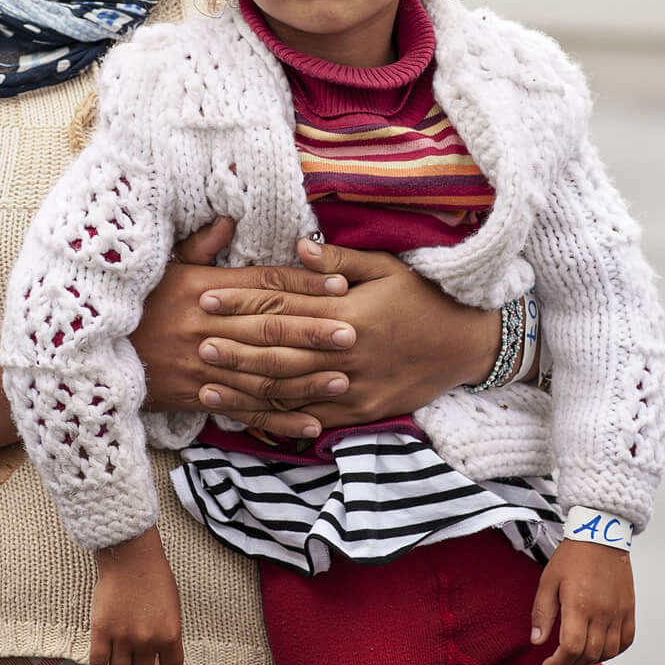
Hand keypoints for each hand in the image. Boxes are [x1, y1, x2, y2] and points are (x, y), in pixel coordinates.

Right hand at [90, 528, 183, 664]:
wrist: (131, 556)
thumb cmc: (154, 576)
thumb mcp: (172, 607)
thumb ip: (167, 633)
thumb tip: (158, 657)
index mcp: (170, 634)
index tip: (155, 663)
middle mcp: (147, 640)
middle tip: (134, 661)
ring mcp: (123, 637)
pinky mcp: (101, 631)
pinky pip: (98, 664)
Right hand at [129, 218, 357, 437]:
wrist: (86, 352)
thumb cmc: (132, 304)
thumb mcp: (162, 268)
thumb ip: (199, 246)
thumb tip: (230, 218)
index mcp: (202, 291)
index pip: (262, 286)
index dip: (302, 285)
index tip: (339, 284)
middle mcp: (207, 328)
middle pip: (269, 329)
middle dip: (314, 330)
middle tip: (354, 331)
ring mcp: (203, 367)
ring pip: (262, 373)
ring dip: (305, 378)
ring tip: (343, 377)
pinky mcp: (198, 399)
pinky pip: (245, 411)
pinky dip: (279, 419)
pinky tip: (311, 423)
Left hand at [196, 237, 499, 429]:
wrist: (467, 344)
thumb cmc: (425, 299)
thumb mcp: (389, 267)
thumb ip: (341, 260)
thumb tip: (299, 246)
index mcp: (348, 311)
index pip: (283, 304)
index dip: (242, 302)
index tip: (207, 297)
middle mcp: (347, 351)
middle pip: (278, 351)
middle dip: (234, 348)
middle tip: (196, 343)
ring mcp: (355, 386)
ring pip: (289, 390)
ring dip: (246, 389)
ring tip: (207, 386)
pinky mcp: (363, 410)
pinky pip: (314, 417)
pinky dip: (280, 419)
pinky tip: (250, 419)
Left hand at [530, 540, 635, 664]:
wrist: (601, 536)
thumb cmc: (573, 556)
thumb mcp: (548, 581)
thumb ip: (542, 613)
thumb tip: (537, 641)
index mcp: (579, 605)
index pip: (571, 648)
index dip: (558, 662)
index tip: (548, 664)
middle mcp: (602, 613)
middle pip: (589, 654)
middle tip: (559, 663)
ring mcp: (618, 612)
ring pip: (608, 652)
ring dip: (591, 660)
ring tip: (577, 656)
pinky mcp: (629, 609)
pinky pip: (626, 640)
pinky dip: (614, 651)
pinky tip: (600, 649)